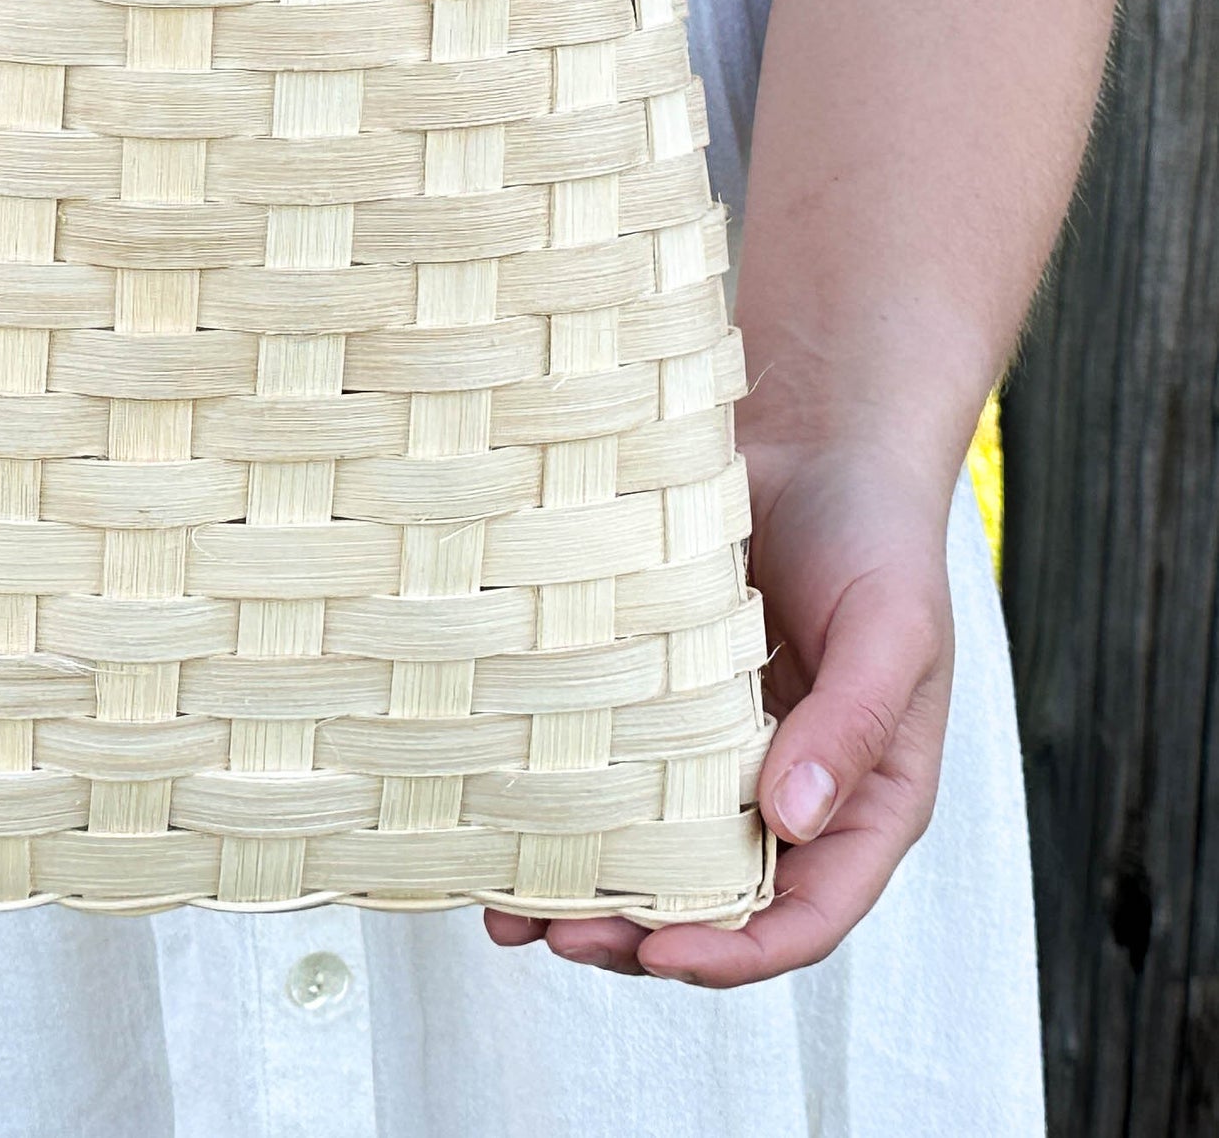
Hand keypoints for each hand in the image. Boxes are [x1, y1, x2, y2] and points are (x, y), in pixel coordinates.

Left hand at [483, 450, 955, 982]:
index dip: (738, 952)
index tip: (660, 956)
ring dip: (584, 890)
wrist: (813, 436)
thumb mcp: (892, 632)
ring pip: (649, 849)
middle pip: (713, 901)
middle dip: (639, 936)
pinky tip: (500, 819)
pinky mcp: (653, 698)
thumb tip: (791, 824)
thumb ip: (852, 728)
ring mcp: (713, 747)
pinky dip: (559, 803)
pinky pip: (607, 766)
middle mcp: (783, 789)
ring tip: (511, 913)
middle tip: (562, 938)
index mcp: (860, 798)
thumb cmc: (875, 534)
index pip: (808, 912)